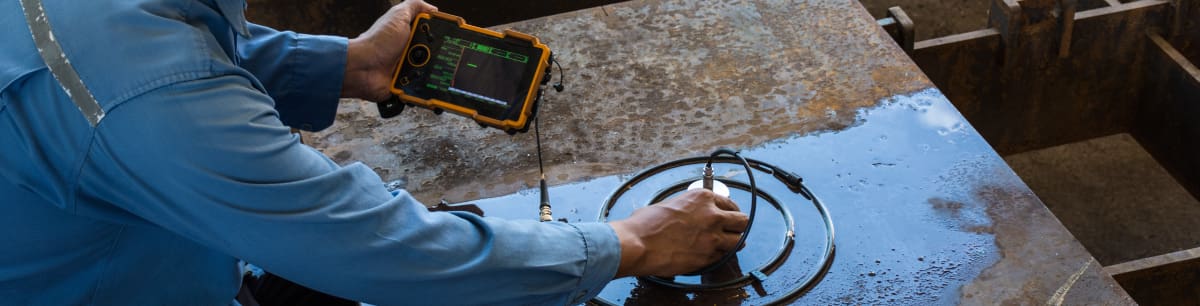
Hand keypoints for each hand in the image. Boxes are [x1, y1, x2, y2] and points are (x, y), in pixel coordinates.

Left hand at [342, 0, 437, 101]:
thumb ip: (414, 6)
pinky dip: (428, 89)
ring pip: (434, 72)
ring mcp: (410, 69)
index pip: (435, 35)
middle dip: (445, 56)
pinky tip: (433, 86)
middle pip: (438, 54)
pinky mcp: (408, 86)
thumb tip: (433, 8)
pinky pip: (425, 89)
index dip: (445, 35)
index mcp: (411, 36)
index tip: (458, 36)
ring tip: (434, 69)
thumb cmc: (377, 41)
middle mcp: (412, 52)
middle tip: (447, 55)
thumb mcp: (398, 15)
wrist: (363, 68)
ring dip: (437, 72)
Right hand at [609, 189, 748, 277]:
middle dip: (738, 225)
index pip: (730, 203)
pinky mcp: (707, 257)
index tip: (727, 215)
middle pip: (742, 221)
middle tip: (732, 229)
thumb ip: (690, 208)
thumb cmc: (646, 223)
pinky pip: (723, 256)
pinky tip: (709, 253)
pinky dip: (719, 255)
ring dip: (734, 242)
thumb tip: (693, 214)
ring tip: (726, 244)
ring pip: (739, 241)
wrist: (637, 243)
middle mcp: (712, 216)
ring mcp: (712, 238)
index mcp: (703, 198)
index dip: (729, 210)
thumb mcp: (671, 203)